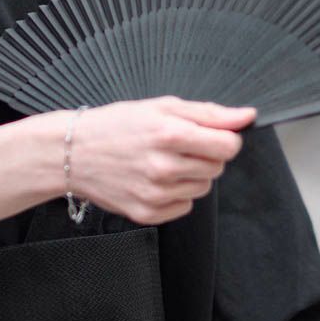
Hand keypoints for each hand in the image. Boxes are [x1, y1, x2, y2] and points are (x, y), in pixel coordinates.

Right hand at [61, 95, 256, 224]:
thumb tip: (246, 117)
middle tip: (176, 145)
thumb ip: (209, 113)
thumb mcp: (161, 106)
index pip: (228, 145)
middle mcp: (163, 167)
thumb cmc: (115, 125)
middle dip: (204, 154)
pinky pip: (184, 206)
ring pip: (203, 188)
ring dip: (190, 175)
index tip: (208, 134)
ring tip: (161, 161)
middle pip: (217, 167)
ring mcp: (155, 194)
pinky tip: (152, 179)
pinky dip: (175, 194)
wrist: (73, 152)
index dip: (223, 138)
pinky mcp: (148, 214)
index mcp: (169, 134)